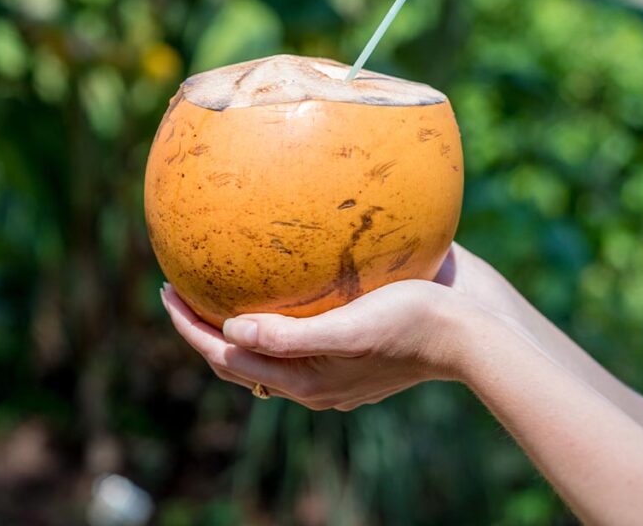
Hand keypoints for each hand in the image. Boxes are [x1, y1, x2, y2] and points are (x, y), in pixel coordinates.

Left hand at [159, 245, 491, 410]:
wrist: (476, 330)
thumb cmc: (414, 328)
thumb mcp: (349, 331)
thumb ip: (289, 337)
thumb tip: (230, 331)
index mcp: (304, 378)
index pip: (225, 358)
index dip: (189, 328)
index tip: (166, 289)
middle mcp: (312, 371)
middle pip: (239, 353)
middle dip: (202, 322)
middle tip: (178, 281)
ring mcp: (332, 353)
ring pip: (266, 339)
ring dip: (235, 315)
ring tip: (216, 275)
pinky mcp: (352, 331)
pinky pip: (299, 318)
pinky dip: (275, 302)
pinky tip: (279, 264)